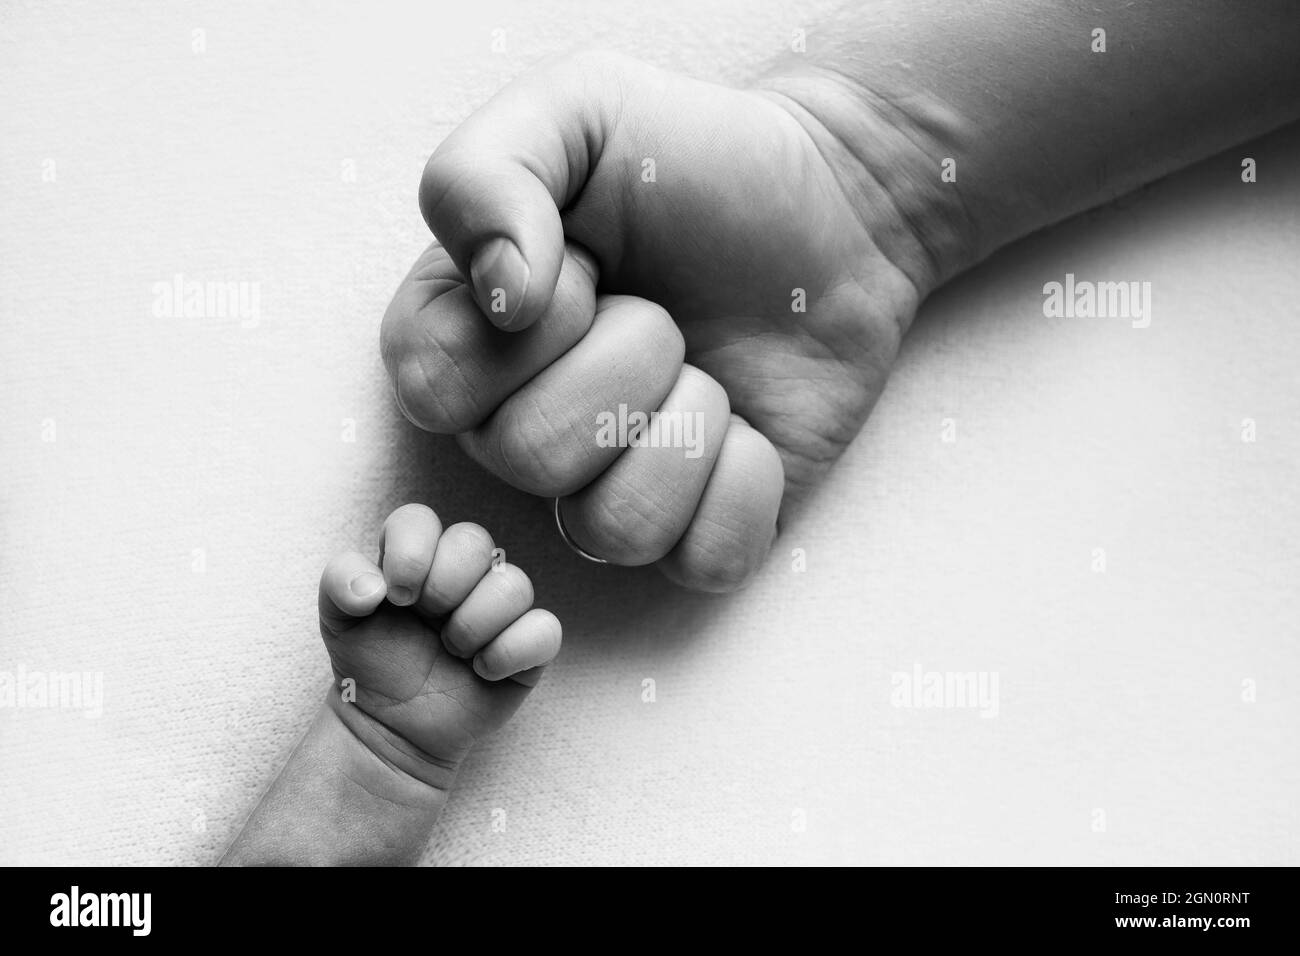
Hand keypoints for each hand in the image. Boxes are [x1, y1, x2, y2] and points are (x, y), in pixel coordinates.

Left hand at [319, 503, 560, 775]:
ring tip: (452, 651)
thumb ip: (340, 583)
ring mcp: (500, 607)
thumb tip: (374, 585)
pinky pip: (545, 629)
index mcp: (419, 556)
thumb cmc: (372, 665)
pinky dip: (508, 652)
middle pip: (475, 540)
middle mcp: (465, 573)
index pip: (421, 519)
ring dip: (473, 625)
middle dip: (443, 586)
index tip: (395, 598)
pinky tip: (481, 670)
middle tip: (427, 620)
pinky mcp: (529, 645)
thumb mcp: (338, 621)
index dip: (410, 553)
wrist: (391, 727)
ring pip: (514, 584)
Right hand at [381, 52, 954, 589]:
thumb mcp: (576, 109)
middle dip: (630, 361)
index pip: (432, 388)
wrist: (831, 204)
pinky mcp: (700, 531)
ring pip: (610, 530)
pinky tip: (751, 428)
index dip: (525, 334)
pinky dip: (743, 487)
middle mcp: (526, 427)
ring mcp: (612, 489)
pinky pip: (701, 563)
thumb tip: (500, 299)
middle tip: (667, 312)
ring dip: (687, 425)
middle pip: (529, 458)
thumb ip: (486, 173)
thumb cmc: (694, 158)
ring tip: (708, 367)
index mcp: (472, 335)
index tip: (591, 269)